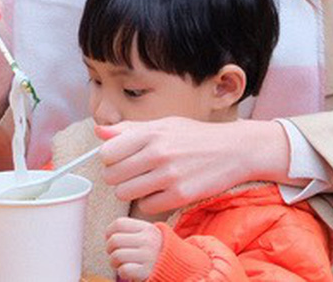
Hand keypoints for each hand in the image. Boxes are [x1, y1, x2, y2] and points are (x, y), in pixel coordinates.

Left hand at [97, 118, 289, 214]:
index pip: (107, 152)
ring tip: (144, 182)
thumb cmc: (194, 136)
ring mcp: (169, 176)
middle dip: (117, 176)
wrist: (233, 150)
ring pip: (125, 193)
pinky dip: (149, 202)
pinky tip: (159, 192)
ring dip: (130, 191)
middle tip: (131, 173)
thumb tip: (98, 132)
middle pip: (112, 175)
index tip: (119, 158)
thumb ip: (129, 129)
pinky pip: (146, 207)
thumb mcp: (163, 124)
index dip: (110, 158)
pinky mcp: (181, 195)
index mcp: (151, 133)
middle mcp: (158, 153)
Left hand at [106, 217, 161, 280]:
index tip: (111, 239)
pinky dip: (122, 272)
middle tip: (115, 254)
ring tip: (120, 264)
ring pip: (116, 256)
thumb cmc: (156, 252)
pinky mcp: (146, 272)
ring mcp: (148, 257)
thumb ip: (131, 232)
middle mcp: (148, 241)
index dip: (109, 232)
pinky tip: (129, 272)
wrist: (177, 269)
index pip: (119, 223)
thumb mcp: (148, 236)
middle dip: (110, 249)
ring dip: (114, 262)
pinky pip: (123, 270)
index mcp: (147, 228)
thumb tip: (108, 235)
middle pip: (114, 240)